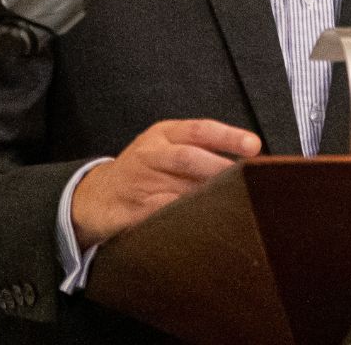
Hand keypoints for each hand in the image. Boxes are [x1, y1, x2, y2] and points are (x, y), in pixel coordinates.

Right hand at [69, 119, 260, 247]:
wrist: (97, 196)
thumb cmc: (144, 170)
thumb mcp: (167, 149)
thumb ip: (201, 152)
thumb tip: (247, 164)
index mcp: (164, 134)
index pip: (200, 129)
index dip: (228, 136)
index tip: (254, 146)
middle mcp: (151, 153)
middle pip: (189, 156)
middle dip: (220, 168)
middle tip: (247, 180)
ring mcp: (140, 180)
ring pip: (177, 186)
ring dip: (207, 195)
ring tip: (232, 201)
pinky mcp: (133, 207)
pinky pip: (163, 212)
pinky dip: (185, 216)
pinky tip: (205, 221)